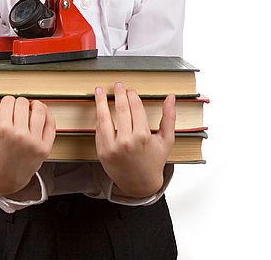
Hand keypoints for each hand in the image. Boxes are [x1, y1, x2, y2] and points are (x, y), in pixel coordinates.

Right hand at [0, 88, 55, 195]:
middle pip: (23, 103)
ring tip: (29, 111)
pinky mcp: (45, 147)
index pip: (9, 100)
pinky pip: (51, 122)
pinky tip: (40, 116)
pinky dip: (47, 115)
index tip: (6, 109)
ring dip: (34, 106)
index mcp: (2, 130)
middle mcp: (20, 135)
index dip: (6, 102)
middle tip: (16, 113)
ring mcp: (34, 142)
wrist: (5, 179)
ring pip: (39, 109)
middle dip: (19, 105)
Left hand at [95, 82, 175, 197]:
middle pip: (121, 110)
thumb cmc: (154, 161)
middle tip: (117, 85)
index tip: (131, 90)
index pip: (135, 108)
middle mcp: (126, 141)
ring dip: (101, 102)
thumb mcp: (166, 140)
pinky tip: (99, 109)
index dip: (132, 96)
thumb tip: (171, 97)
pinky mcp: (102, 152)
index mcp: (143, 137)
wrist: (140, 184)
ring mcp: (112, 147)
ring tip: (99, 91)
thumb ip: (169, 117)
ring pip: (104, 118)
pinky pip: (99, 130)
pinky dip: (99, 118)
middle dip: (119, 94)